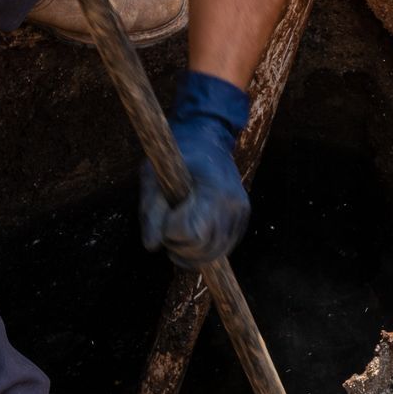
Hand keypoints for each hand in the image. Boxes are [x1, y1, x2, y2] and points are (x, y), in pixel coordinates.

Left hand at [140, 70, 251, 267]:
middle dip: (179, 246)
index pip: (192, 233)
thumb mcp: (153, 175)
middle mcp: (234, 205)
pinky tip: (191, 236)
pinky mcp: (242, 222)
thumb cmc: (177, 154)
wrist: (208, 138)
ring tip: (176, 233)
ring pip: (214, 255)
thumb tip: (151, 246)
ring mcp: (241, 215)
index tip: (164, 217)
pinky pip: (222, 250)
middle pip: (204, 249)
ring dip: (190, 252)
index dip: (171, 232)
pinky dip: (203, 250)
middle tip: (167, 227)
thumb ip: (150, 211)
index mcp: (214, 190)